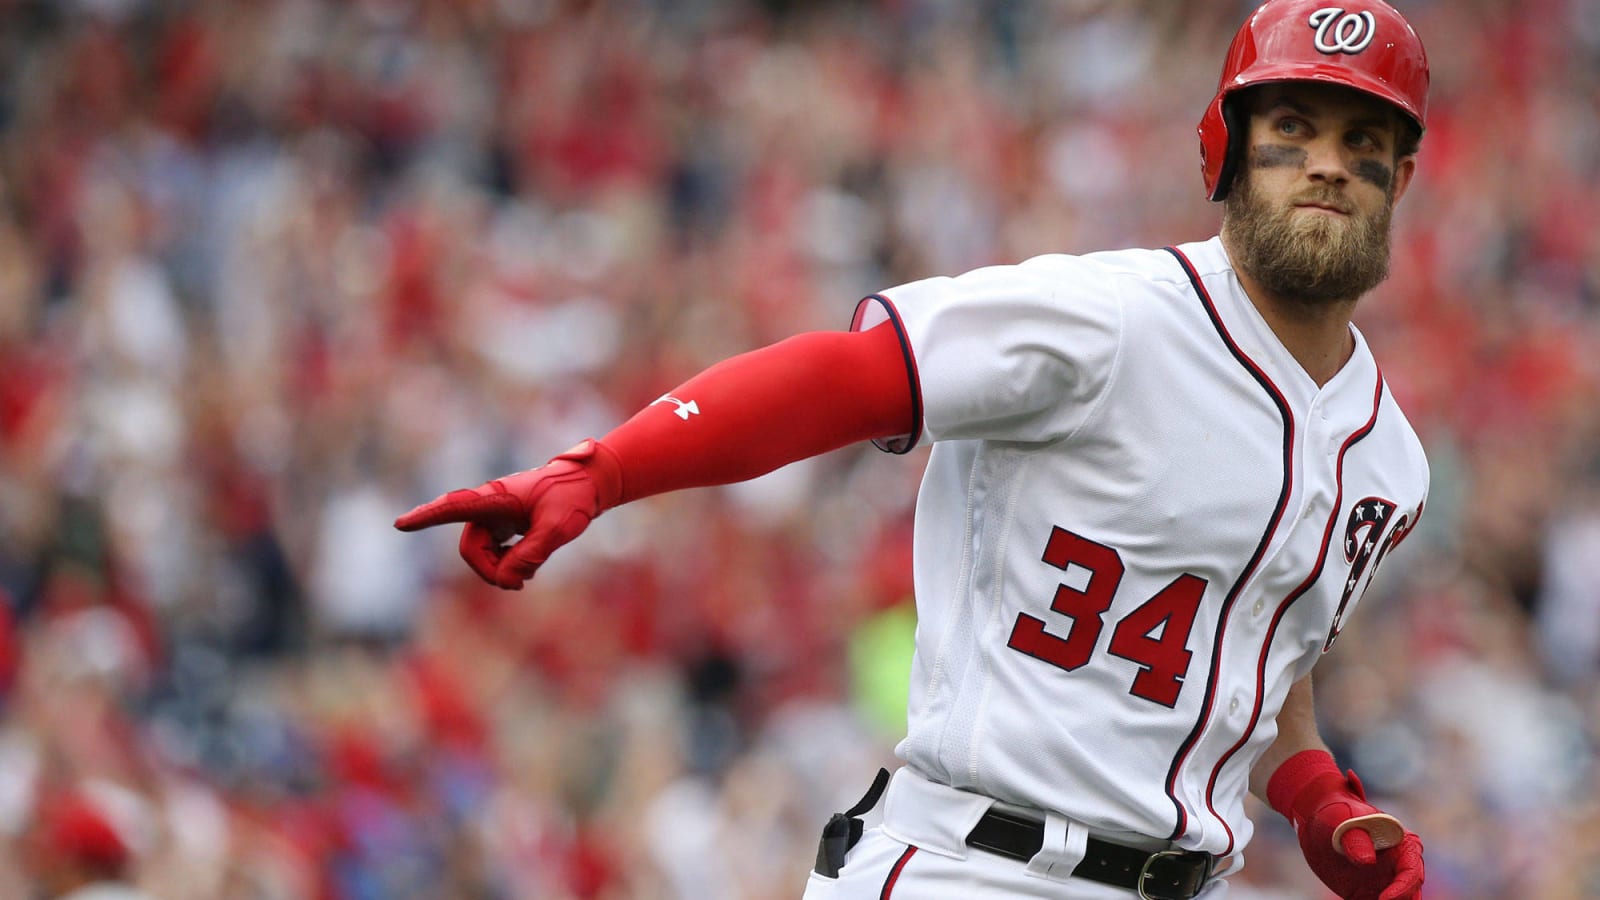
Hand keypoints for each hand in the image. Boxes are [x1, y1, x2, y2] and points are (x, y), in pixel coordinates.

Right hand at [394, 440, 621, 589]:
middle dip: (490, 571)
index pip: (453, 508)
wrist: (589, 483)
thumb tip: (506, 582)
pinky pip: (494, 553)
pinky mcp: (505, 524)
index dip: (426, 517)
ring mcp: (496, 515)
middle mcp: (489, 506)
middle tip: (518, 585)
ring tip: (528, 575)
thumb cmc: (572, 497)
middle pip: (470, 548)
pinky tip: (527, 569)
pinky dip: (507, 565)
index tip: (400, 524)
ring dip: (501, 570)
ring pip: (481, 554)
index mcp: (495, 498)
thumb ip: (531, 555)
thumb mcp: (557, 528)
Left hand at [1268, 750, 1423, 899]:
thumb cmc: (1336, 812)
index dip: (1402, 889)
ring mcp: (1384, 883)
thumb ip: (1356, 838)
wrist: (1317, 820)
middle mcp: (1397, 868)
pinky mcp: (1366, 894)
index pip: (1412, 872)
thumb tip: (1368, 861)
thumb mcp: (1343, 820)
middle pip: (1410, 894)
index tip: (1383, 899)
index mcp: (1402, 845)